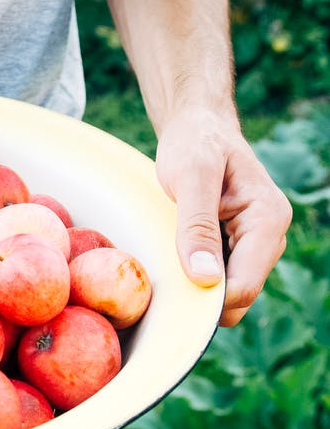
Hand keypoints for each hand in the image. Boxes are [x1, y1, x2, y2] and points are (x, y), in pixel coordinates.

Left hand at [154, 108, 291, 326]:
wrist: (196, 127)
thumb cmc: (194, 144)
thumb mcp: (190, 177)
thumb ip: (197, 225)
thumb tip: (205, 278)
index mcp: (268, 219)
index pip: (244, 285)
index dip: (208, 300)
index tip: (169, 297)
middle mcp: (268, 236)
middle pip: (238, 295)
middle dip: (202, 297)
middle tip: (159, 280)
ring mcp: (253, 243)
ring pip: (227, 291)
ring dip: (196, 287)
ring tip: (165, 262)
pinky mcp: (235, 245)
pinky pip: (218, 277)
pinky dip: (194, 276)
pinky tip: (172, 259)